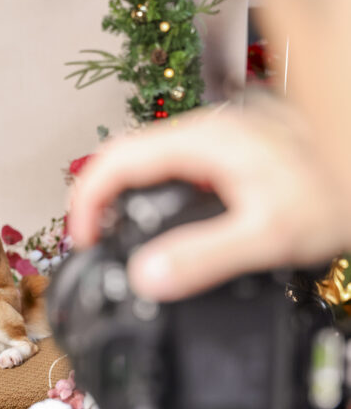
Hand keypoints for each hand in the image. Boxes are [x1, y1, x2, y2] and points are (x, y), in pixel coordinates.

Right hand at [69, 99, 348, 300]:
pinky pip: (176, 165)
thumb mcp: (270, 236)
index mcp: (205, 141)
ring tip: (117, 233)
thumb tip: (147, 277)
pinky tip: (164, 220)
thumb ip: (204, 257)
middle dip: (98, 197)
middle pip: (127, 155)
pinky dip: (154, 192)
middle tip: (92, 240)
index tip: (82, 238)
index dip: (87, 200)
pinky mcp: (232, 151)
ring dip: (125, 194)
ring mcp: (220, 138)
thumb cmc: (335, 192)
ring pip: (151, 158)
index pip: (117, 159)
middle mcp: (208, 131)